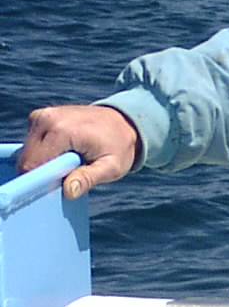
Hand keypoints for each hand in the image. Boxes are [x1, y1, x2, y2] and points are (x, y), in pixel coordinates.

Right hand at [17, 105, 140, 198]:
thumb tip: (68, 191)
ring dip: (43, 161)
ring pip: (27, 152)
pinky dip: (43, 151)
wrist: (124, 122)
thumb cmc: (119, 146)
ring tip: (69, 160)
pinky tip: (63, 152)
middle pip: (27, 159)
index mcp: (62, 131)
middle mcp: (47, 118)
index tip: (58, 184)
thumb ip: (89, 178)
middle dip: (43, 171)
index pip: (32, 166)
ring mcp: (42, 115)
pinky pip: (31, 143)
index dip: (41, 180)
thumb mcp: (111, 167)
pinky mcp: (41, 116)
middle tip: (68, 172)